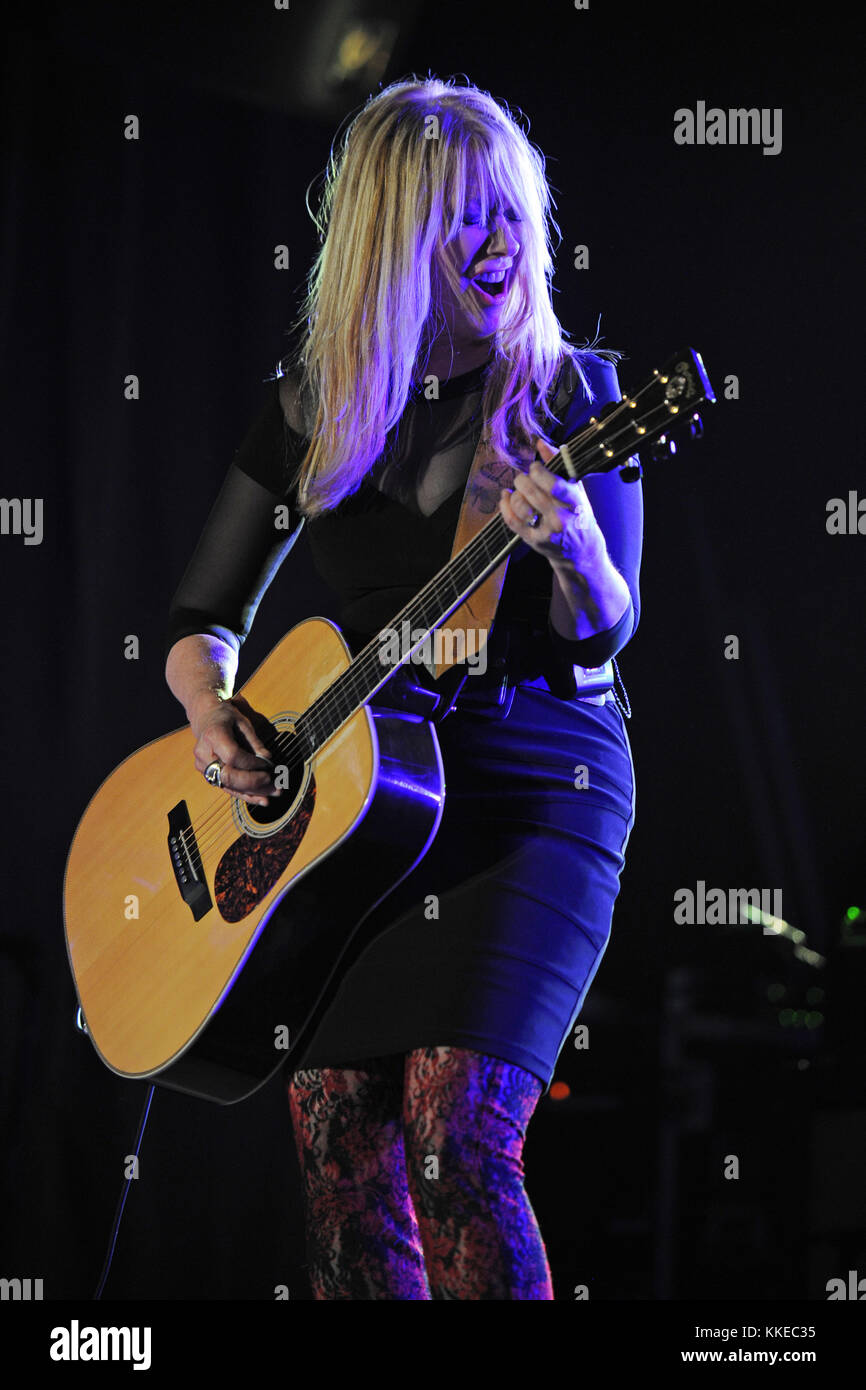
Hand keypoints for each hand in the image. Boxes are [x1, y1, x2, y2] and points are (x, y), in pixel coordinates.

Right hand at [191, 693, 277, 806]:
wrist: (206, 718)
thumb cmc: (226, 718)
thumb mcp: (243, 723)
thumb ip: (255, 742)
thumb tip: (269, 760)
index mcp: (213, 736)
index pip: (233, 756)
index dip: (252, 763)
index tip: (268, 764)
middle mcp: (204, 754)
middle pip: (228, 775)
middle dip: (253, 781)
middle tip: (273, 781)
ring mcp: (203, 767)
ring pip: (229, 785)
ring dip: (253, 792)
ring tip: (274, 793)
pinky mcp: (208, 775)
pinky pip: (227, 788)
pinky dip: (245, 795)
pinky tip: (261, 800)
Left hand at [498, 438, 605, 572]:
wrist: (582, 552)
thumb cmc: (579, 516)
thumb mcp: (576, 490)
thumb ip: (559, 465)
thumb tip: (541, 443)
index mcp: (575, 503)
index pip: (553, 484)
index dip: (538, 471)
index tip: (535, 467)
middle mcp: (561, 518)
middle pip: (532, 493)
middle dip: (523, 480)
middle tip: (524, 478)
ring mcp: (546, 531)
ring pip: (520, 506)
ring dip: (515, 493)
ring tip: (519, 490)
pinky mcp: (533, 540)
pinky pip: (512, 521)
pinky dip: (505, 506)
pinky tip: (506, 497)